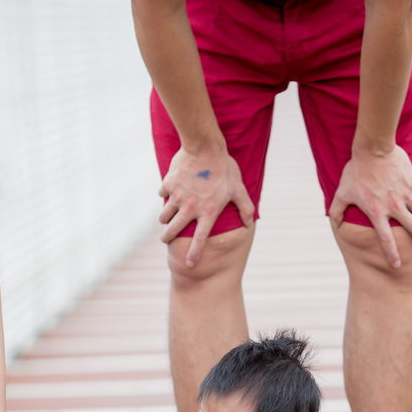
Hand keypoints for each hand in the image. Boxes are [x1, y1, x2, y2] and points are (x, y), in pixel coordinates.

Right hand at [159, 145, 253, 266]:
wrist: (204, 146)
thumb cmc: (224, 167)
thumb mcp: (238, 187)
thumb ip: (245, 206)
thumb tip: (249, 222)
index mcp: (208, 212)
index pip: (200, 240)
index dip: (194, 254)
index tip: (189, 264)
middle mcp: (191, 209)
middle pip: (173, 232)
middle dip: (167, 238)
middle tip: (166, 239)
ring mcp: (178, 197)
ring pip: (164, 216)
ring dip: (164, 219)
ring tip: (166, 218)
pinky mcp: (168, 185)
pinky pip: (162, 195)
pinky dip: (164, 195)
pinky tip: (169, 191)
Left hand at [329, 144, 411, 267]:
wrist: (373, 148)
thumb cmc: (356, 171)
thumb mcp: (342, 191)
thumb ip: (337, 209)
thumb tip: (334, 223)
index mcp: (377, 213)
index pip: (386, 240)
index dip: (392, 255)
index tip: (396, 265)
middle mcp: (394, 207)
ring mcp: (406, 194)